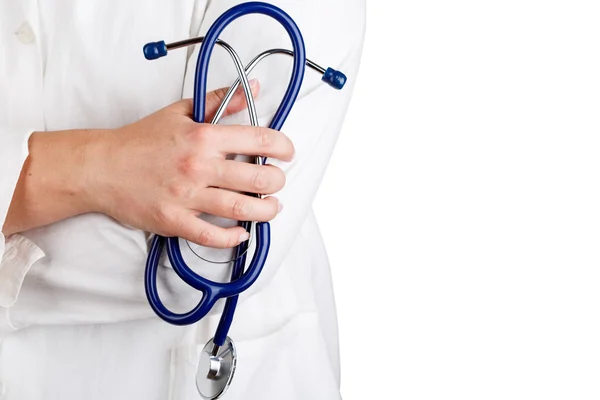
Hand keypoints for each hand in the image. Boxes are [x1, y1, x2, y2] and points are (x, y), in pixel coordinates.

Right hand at [88, 81, 293, 247]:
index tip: (288, 153)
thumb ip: (220, 101)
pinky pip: (211, 235)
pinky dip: (232, 238)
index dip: (282, 147)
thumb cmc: (140, 140)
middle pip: (257, 178)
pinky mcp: (174, 221)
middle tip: (278, 182)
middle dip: (277, 182)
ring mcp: (186, 196)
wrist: (100, 167)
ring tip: (271, 208)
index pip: (258, 139)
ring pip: (241, 209)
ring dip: (265, 211)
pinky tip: (242, 233)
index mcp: (203, 137)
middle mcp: (199, 166)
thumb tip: (252, 89)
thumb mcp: (180, 112)